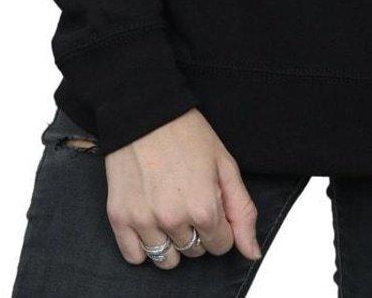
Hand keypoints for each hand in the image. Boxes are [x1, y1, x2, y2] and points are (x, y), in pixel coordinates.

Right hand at [104, 107, 261, 268]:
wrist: (144, 112)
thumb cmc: (185, 133)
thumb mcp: (225, 165)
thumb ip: (242, 212)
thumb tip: (252, 252)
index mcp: (204, 208)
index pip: (222, 245)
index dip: (220, 224)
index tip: (210, 202)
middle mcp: (173, 220)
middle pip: (195, 252)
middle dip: (196, 230)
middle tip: (187, 197)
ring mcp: (144, 221)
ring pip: (166, 259)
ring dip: (171, 240)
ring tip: (168, 208)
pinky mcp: (119, 218)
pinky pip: (134, 257)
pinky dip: (143, 246)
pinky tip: (149, 220)